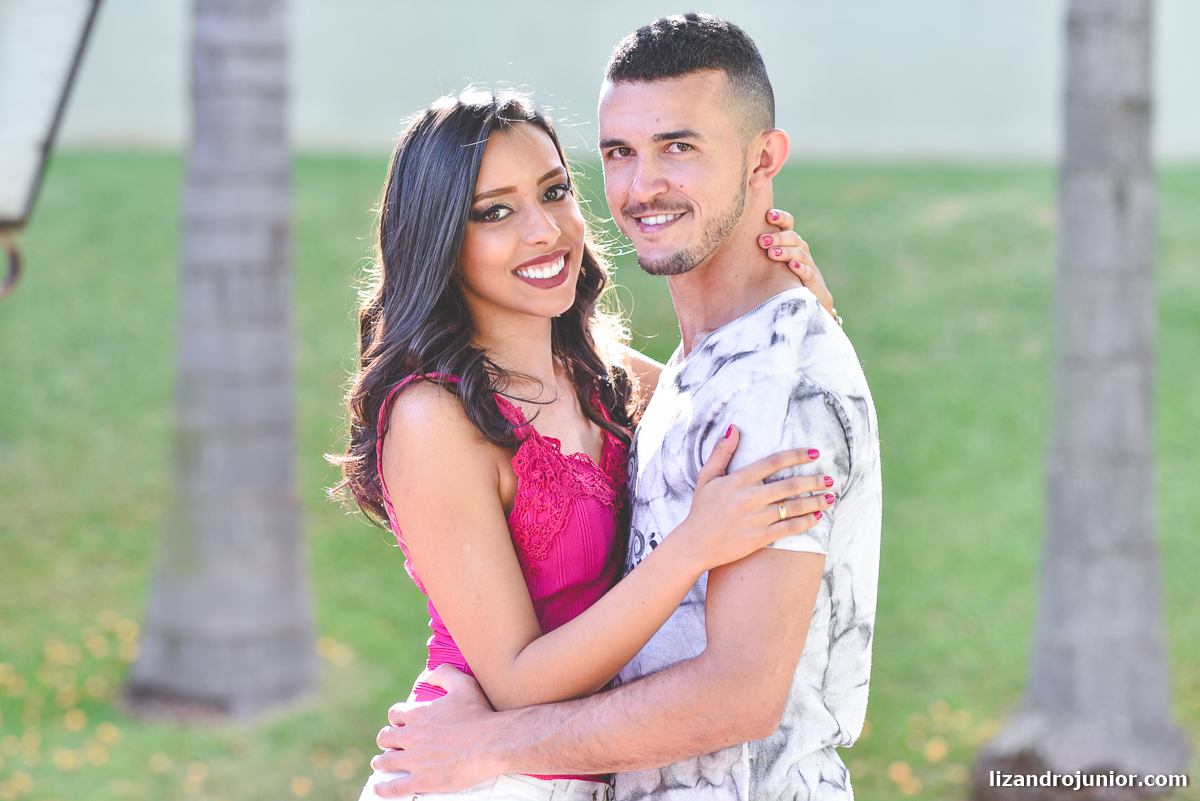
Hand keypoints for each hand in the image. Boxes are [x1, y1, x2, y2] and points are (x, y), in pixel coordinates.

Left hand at [370, 665, 500, 795]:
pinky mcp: (422, 780)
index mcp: (418, 713)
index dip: (396, 719)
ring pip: (385, 761)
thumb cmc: (480, 714)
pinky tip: (379, 788)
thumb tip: (429, 675)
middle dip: (386, 740)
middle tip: (389, 745)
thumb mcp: (463, 684)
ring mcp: (415, 760)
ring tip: (381, 764)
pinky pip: (394, 787)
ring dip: (381, 762)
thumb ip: (444, 674)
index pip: (394, 714)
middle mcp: (411, 735)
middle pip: (385, 738)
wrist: (492, 743)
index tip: (399, 724)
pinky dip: (383, 788)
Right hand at [673, 425, 833, 572]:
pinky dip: (806, 522)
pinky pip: (789, 528)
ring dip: (815, 501)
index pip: (773, 462)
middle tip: (830, 478)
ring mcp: (755, 518)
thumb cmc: (701, 510)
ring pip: (793, 506)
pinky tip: (817, 517)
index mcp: (737, 480)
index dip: (797, 455)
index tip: (814, 453)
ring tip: (830, 497)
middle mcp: (748, 498)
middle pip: (790, 484)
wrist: (694, 545)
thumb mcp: (706, 477)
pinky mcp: (759, 538)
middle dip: (814, 480)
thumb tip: (734, 428)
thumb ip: (721, 452)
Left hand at [759, 209, 836, 318]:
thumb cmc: (782, 280)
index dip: (781, 218)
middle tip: (762, 241)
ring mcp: (808, 266)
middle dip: (777, 238)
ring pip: (800, 253)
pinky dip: (801, 268)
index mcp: (790, 244)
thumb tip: (725, 243)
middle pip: (793, 238)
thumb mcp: (769, 264)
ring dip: (785, 252)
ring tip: (771, 253)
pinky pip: (809, 273)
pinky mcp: (814, 282)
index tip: (768, 215)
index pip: (788, 224)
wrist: (808, 303)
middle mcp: (800, 251)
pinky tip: (792, 266)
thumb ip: (757, 253)